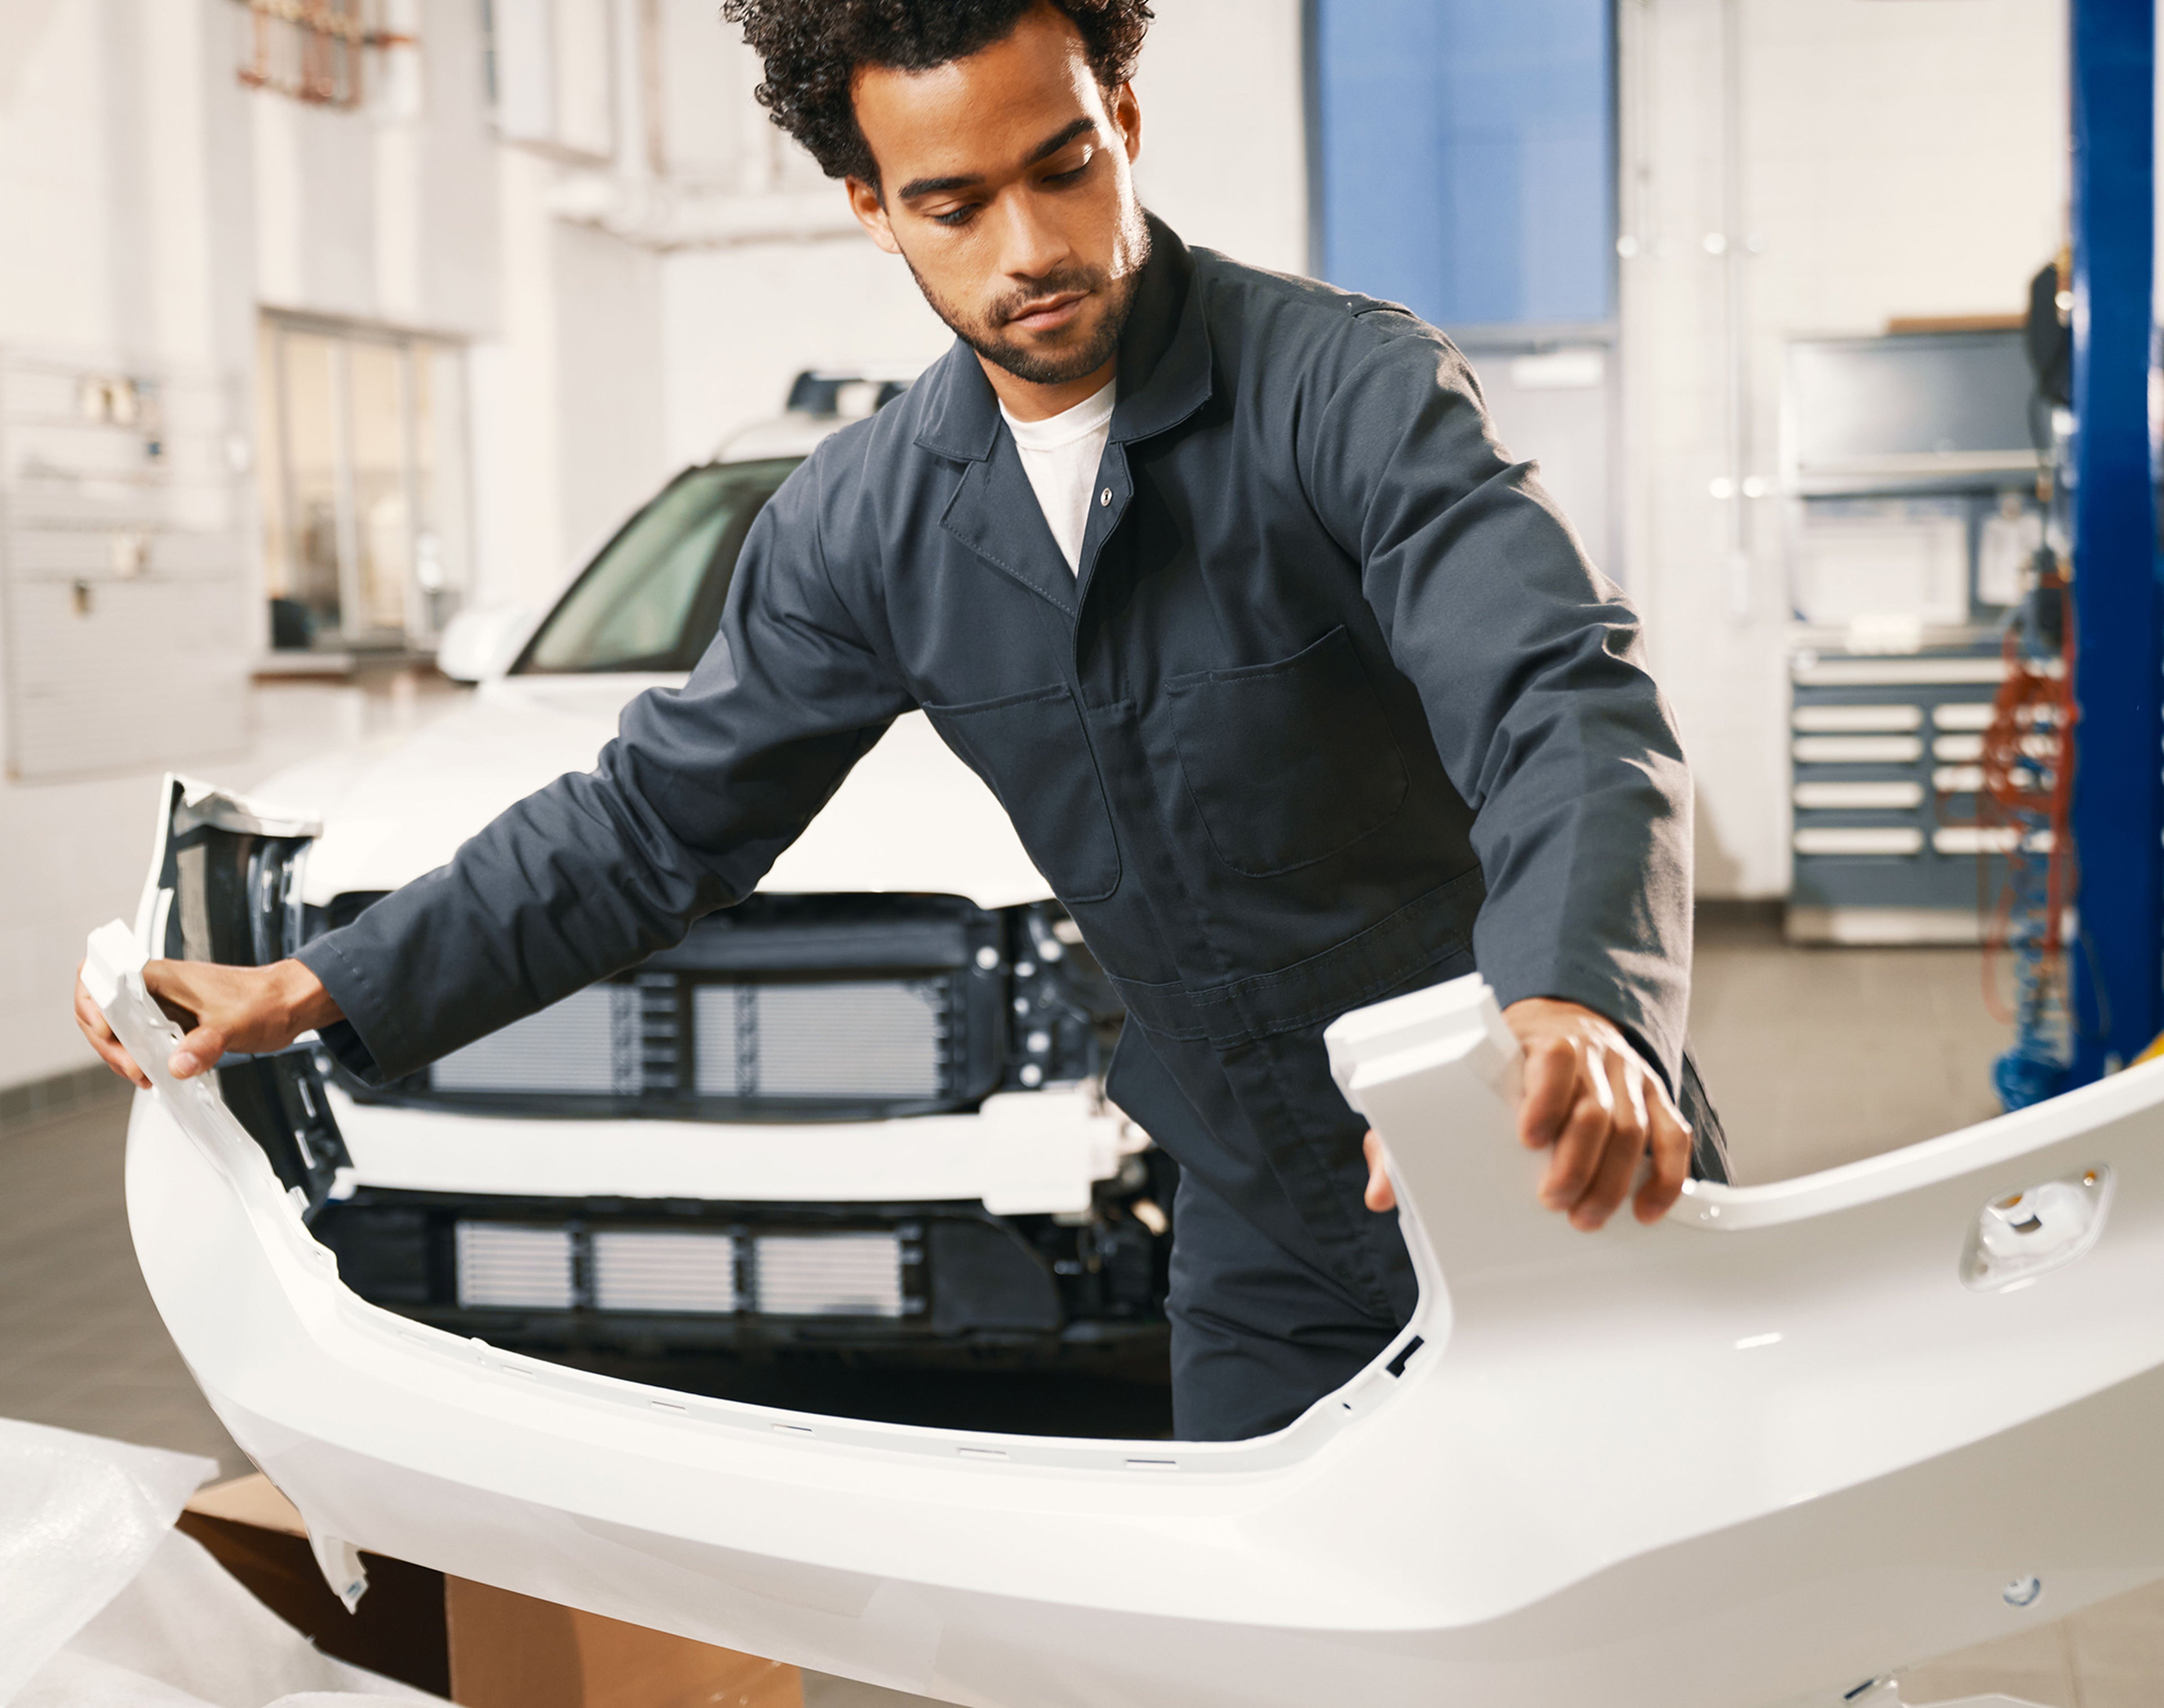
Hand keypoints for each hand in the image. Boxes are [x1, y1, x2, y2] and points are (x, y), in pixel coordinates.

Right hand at [75, 958, 343, 1087]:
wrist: (289, 1002)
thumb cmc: (265, 1001)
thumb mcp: (233, 1025)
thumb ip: (204, 1046)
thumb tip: (178, 1066)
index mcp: (159, 976)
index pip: (99, 979)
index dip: (91, 1007)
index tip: (106, 1034)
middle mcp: (154, 987)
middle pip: (102, 1011)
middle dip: (107, 1043)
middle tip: (134, 1069)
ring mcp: (161, 1004)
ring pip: (119, 1027)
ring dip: (122, 1054)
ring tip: (144, 1076)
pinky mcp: (172, 1021)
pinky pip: (141, 1038)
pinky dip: (140, 1056)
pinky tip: (153, 1073)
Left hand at [1361, 997, 1690, 1230]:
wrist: (1565, 1020)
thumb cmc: (1504, 1063)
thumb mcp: (1458, 1081)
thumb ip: (1414, 1132)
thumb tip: (1382, 1191)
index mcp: (1543, 1043)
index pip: (1554, 1060)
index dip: (1544, 1099)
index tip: (1527, 1138)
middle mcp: (1594, 1057)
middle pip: (1597, 1107)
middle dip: (1577, 1160)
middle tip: (1554, 1202)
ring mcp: (1629, 1078)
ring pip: (1634, 1127)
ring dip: (1614, 1179)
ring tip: (1588, 1218)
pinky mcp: (1655, 1099)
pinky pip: (1673, 1136)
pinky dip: (1666, 1177)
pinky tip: (1646, 1210)